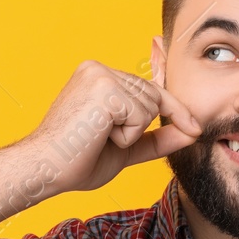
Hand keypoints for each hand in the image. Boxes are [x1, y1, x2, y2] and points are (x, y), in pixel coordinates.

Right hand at [20, 61, 201, 195]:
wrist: (44, 170)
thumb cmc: (76, 161)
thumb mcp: (126, 148)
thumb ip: (156, 138)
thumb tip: (193, 132)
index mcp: (98, 76)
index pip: (148, 88)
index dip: (173, 108)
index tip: (193, 125)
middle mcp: (99, 68)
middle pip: (155, 97)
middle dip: (141, 127)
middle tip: (102, 139)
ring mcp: (101, 75)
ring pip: (151, 106)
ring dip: (131, 133)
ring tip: (96, 136)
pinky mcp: (105, 88)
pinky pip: (142, 116)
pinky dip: (126, 136)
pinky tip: (98, 135)